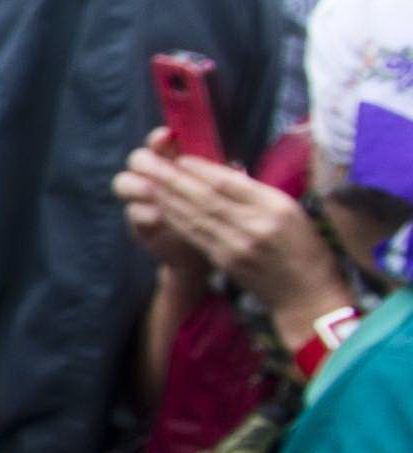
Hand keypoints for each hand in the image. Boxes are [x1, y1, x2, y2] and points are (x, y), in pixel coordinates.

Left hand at [116, 142, 348, 334]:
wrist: (307, 294)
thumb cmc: (303, 247)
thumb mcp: (292, 211)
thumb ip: (258, 194)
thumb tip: (223, 173)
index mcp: (276, 206)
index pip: (230, 183)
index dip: (201, 169)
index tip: (180, 158)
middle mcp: (256, 224)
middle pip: (206, 198)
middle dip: (173, 179)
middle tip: (148, 164)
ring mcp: (238, 245)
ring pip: (196, 216)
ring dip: (167, 198)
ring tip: (146, 181)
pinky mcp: (226, 261)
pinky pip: (196, 236)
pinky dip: (176, 220)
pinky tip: (160, 208)